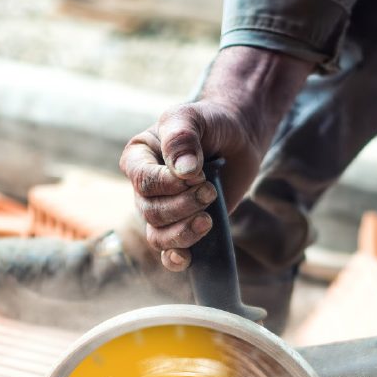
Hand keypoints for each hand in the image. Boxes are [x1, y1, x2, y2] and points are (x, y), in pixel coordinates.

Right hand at [120, 100, 266, 270]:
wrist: (238, 139)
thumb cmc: (211, 124)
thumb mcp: (194, 117)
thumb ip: (182, 138)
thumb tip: (185, 172)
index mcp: (138, 159)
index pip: (142, 181)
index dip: (168, 184)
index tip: (198, 173)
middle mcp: (144, 189)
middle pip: (151, 211)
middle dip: (182, 206)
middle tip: (210, 191)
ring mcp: (162, 211)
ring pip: (158, 236)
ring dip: (183, 232)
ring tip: (208, 219)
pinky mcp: (182, 228)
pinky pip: (168, 253)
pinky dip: (175, 259)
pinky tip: (187, 258)